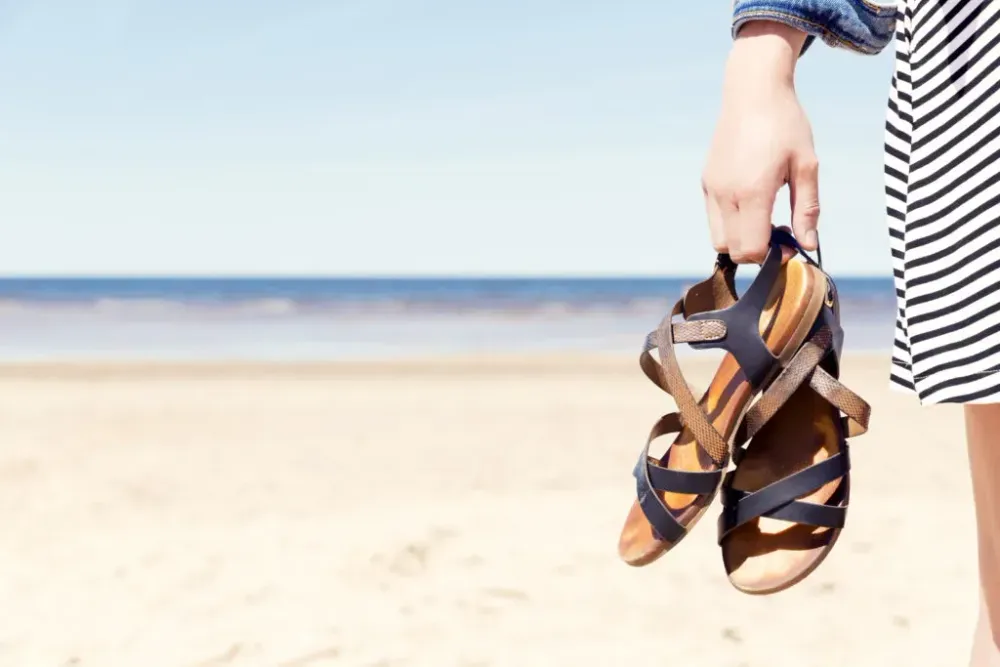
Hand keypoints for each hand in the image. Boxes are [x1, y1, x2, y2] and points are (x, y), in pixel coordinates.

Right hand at [702, 21, 819, 262]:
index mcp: (752, 192)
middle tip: (779, 232)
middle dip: (756, 251)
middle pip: (732, 251)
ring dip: (741, 238)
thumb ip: (807, 209)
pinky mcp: (706, 182)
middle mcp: (725, 195)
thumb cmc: (785, 124)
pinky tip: (751, 201)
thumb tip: (809, 245)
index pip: (750, 250)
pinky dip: (731, 223)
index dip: (770, 256)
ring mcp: (712, 189)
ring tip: (764, 217)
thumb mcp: (806, 166)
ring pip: (718, 239)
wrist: (752, 91)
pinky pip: (714, 219)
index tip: (789, 243)